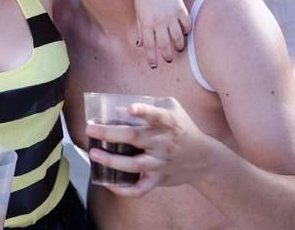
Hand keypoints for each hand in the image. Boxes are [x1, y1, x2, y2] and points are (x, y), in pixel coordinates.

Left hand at [86, 97, 213, 197]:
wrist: (204, 158)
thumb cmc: (181, 128)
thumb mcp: (171, 109)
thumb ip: (148, 105)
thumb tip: (116, 108)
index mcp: (168, 122)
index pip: (156, 115)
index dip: (143, 111)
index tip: (129, 109)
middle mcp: (163, 143)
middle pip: (135, 137)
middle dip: (109, 133)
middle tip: (90, 129)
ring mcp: (161, 162)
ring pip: (134, 165)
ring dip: (112, 161)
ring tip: (94, 154)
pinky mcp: (159, 179)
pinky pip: (140, 189)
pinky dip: (123, 189)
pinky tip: (108, 182)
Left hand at [133, 0, 190, 66]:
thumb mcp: (138, 12)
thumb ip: (140, 29)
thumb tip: (140, 45)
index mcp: (146, 23)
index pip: (149, 46)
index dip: (151, 58)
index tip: (154, 65)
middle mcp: (159, 21)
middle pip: (165, 45)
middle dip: (167, 55)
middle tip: (168, 59)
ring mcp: (171, 15)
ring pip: (178, 38)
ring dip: (178, 46)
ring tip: (178, 49)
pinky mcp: (180, 8)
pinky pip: (186, 25)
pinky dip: (186, 31)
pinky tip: (184, 33)